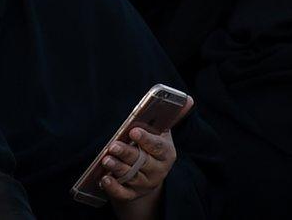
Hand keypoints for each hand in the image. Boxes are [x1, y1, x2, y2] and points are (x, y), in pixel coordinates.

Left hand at [102, 97, 193, 219]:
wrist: (148, 175)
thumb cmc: (152, 148)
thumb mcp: (162, 133)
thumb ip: (169, 117)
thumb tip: (187, 99)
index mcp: (166, 153)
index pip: (158, 146)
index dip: (146, 139)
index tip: (133, 131)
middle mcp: (157, 170)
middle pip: (142, 162)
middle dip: (127, 153)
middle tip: (113, 146)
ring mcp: (145, 183)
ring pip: (131, 176)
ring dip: (117, 168)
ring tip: (106, 160)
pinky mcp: (133, 193)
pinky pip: (124, 193)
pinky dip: (113, 187)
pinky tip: (104, 179)